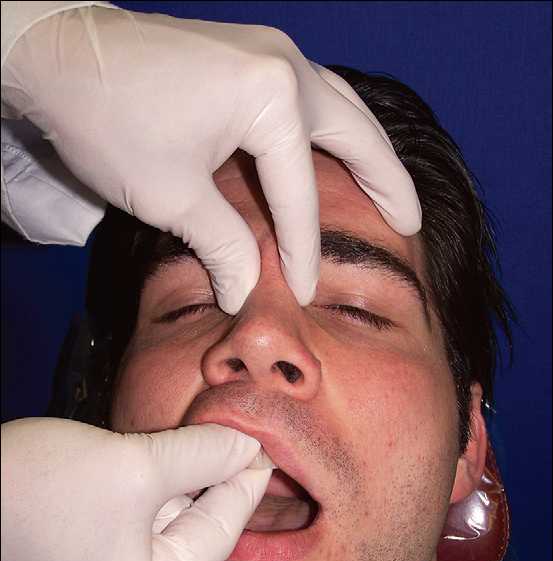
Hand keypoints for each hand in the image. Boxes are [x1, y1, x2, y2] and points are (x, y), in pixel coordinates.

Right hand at [0, 418, 272, 560]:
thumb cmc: (32, 492)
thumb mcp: (134, 467)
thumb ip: (201, 454)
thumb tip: (247, 444)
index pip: (216, 538)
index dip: (245, 485)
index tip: (270, 449)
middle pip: (192, 534)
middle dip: (216, 482)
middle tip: (249, 438)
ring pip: (165, 525)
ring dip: (187, 481)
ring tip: (219, 442)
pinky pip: (137, 523)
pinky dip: (156, 489)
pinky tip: (175, 457)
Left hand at [1, 7, 420, 312]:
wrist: (58, 58)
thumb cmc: (110, 120)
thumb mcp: (173, 197)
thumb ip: (224, 245)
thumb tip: (247, 291)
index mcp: (272, 96)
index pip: (300, 192)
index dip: (304, 249)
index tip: (306, 291)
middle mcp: (284, 65)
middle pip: (354, 132)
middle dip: (385, 181)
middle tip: (411, 223)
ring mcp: (268, 54)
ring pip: (339, 108)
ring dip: (366, 151)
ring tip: (390, 192)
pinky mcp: (248, 57)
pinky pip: (308, 98)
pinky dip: (330, 133)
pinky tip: (332, 158)